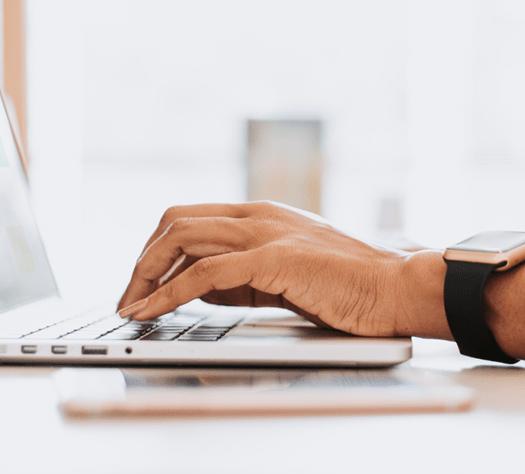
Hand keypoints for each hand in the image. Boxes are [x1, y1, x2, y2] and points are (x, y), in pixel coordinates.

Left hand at [116, 201, 450, 338]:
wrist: (395, 287)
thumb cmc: (349, 286)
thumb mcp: (285, 274)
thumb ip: (242, 275)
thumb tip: (198, 288)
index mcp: (261, 213)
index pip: (189, 218)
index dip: (155, 250)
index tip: (140, 284)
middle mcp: (258, 214)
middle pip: (174, 221)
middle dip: (141, 261)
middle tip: (128, 298)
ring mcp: (265, 232)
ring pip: (181, 238)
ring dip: (146, 275)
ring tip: (132, 308)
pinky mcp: (274, 259)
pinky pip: (204, 274)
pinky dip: (169, 294)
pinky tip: (154, 312)